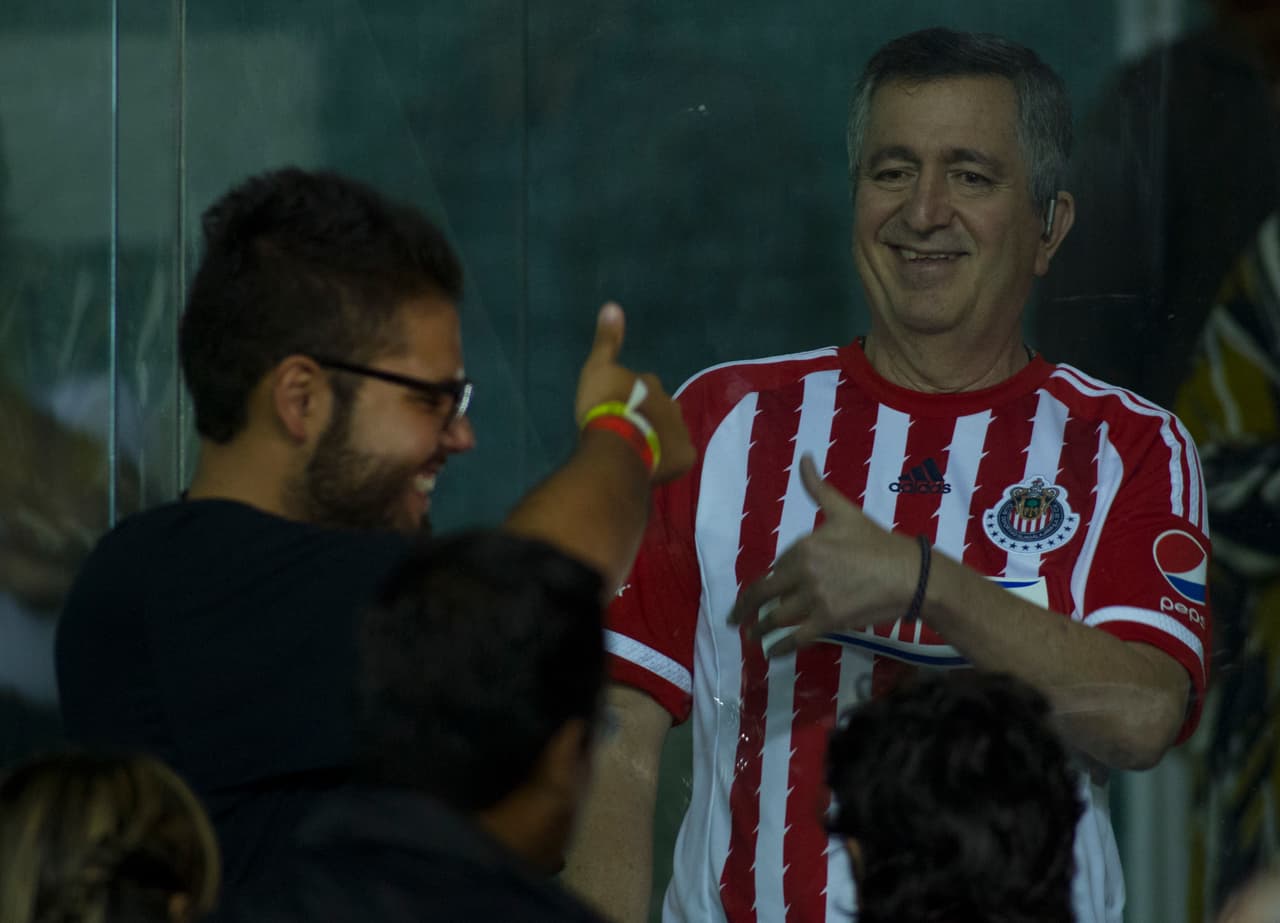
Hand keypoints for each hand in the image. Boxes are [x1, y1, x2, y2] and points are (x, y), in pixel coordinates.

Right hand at [575, 303, 695, 484]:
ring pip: (671, 431)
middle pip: (661, 408)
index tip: (617, 407)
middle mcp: (671, 403)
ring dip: (659, 437)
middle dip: (649, 416)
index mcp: (650, 383)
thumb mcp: (598, 368)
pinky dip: (669, 459)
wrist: (618, 446)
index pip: (644, 385)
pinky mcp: (686, 456)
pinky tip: (655, 465)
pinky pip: (679, 456)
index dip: (631, 396)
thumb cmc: (604, 406)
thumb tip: (612, 305)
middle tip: (629, 430)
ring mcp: (681, 430)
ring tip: (640, 450)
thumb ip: (607, 341)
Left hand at [728, 455, 918, 655]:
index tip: (758, 591)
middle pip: (764, 592)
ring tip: (751, 636)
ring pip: (777, 617)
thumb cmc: (877, 543)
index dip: (769, 580)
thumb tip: (804, 457)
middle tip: (734, 618)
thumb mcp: (844, 512)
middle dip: (745, 607)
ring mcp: (815, 599)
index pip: (776, 566)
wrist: (910, 574)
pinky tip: (770, 653)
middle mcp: (804, 572)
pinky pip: (796, 637)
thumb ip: (818, 488)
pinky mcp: (828, 621)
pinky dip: (780, 647)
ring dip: (759, 629)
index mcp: (804, 546)